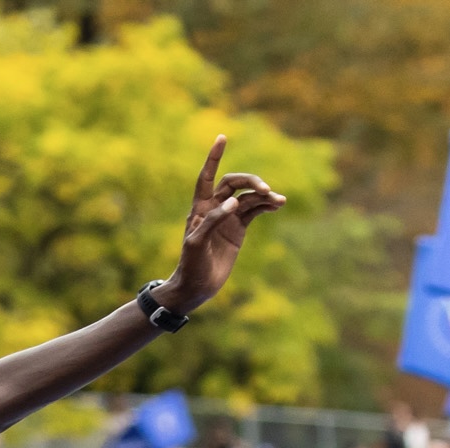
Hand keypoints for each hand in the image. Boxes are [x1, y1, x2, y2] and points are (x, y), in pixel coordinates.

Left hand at [152, 137, 284, 316]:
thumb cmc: (191, 265)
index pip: (207, 177)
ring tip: (279, 201)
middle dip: (251, 182)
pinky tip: (277, 206)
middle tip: (266, 190)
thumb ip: (214, 221)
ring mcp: (229, 218)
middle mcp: (215, 208)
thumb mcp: (197, 244)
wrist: (196, 287)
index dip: (214, 158)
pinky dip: (267, 206)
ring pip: (249, 198)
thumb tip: (235, 202)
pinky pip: (256, 211)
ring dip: (265, 196)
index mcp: (200, 208)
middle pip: (235, 183)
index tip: (222, 137)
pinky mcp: (239, 229)